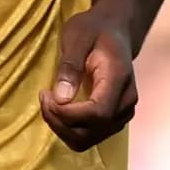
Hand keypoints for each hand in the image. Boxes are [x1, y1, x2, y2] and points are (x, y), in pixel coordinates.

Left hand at [40, 7, 136, 150]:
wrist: (114, 30)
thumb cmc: (94, 29)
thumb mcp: (77, 37)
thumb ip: (70, 66)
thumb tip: (61, 98)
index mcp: (119, 80)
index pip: (98, 113)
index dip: (68, 114)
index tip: (46, 95)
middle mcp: (125, 103)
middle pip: (92, 132)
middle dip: (60, 122)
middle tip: (43, 97)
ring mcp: (122, 113)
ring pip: (89, 140)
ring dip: (62, 128)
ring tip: (48, 103)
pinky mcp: (114, 118)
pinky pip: (89, 136)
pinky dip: (69, 129)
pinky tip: (58, 109)